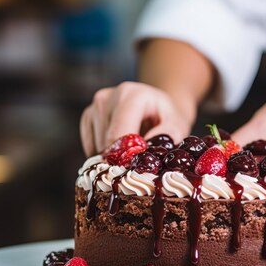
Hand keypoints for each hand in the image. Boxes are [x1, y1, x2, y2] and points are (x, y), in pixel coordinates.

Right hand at [80, 82, 194, 155]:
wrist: (156, 105)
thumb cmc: (167, 117)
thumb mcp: (178, 124)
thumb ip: (170, 134)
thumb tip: (147, 148)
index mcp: (132, 95)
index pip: (118, 134)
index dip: (126, 157)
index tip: (137, 170)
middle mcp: (108, 96)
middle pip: (106, 143)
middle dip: (121, 160)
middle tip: (138, 164)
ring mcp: (95, 105)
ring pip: (97, 148)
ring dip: (113, 159)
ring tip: (132, 152)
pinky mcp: (88, 116)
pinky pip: (90, 147)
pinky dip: (103, 155)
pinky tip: (120, 149)